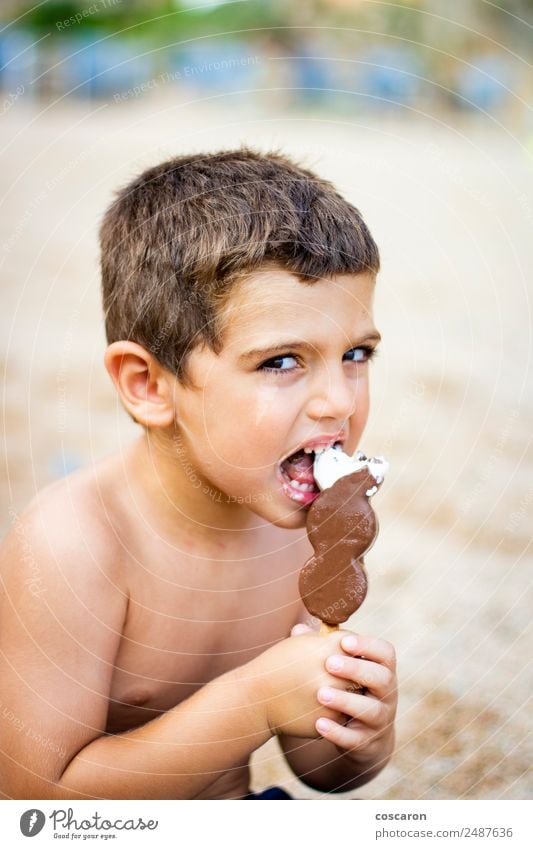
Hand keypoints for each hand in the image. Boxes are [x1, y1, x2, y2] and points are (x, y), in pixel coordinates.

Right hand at [243, 629, 351, 738]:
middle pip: (361, 668)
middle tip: (344, 672)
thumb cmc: (277, 665)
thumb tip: (351, 640)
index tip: (345, 649)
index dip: (350, 645)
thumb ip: (326, 640)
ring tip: (335, 689)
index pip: (354, 642)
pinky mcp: (331, 720)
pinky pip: (346, 714)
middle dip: (354, 670)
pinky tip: (321, 705)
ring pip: (357, 693)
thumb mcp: (299, 644)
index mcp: (327, 648)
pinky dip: (339, 710)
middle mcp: (334, 673)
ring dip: (350, 691)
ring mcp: (334, 698)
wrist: (257, 699)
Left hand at [315, 631, 396, 771]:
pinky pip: (356, 739)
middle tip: (329, 663)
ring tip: (321, 694)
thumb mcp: (344, 670)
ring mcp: (381, 720)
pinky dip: (338, 732)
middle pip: (382, 678)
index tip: (344, 640)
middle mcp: (388, 694)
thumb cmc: (349, 689)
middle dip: (356, 669)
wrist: (362, 735)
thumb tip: (298, 629)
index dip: (368, 645)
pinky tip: (318, 723)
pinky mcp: (368, 742)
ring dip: (346, 701)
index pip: (386, 653)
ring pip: (371, 710)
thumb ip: (324, 648)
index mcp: (382, 670)